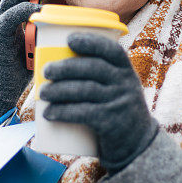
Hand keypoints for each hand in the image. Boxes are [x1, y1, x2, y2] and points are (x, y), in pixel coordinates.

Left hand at [40, 33, 158, 172]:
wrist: (137, 143)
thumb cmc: (117, 109)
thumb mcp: (119, 88)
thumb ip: (99, 76)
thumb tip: (57, 65)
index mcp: (126, 71)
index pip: (112, 50)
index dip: (91, 42)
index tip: (70, 39)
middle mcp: (126, 84)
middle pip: (93, 68)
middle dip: (66, 67)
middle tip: (46, 71)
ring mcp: (120, 103)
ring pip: (86, 90)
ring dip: (59, 90)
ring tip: (43, 93)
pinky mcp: (112, 123)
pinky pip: (85, 113)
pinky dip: (64, 112)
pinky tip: (49, 113)